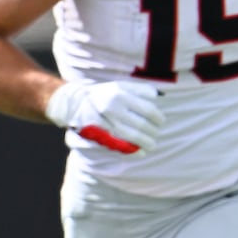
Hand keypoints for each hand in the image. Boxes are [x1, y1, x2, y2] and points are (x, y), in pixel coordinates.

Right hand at [45, 80, 165, 153]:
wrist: (76, 103)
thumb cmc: (104, 94)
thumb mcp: (120, 85)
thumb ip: (140, 89)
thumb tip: (159, 96)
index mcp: (120, 94)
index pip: (148, 110)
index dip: (158, 118)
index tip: (160, 121)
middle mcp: (113, 108)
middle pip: (142, 125)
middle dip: (154, 131)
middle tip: (155, 132)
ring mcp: (106, 122)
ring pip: (134, 137)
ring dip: (147, 143)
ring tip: (151, 144)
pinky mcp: (100, 134)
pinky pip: (121, 145)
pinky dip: (134, 151)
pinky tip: (141, 152)